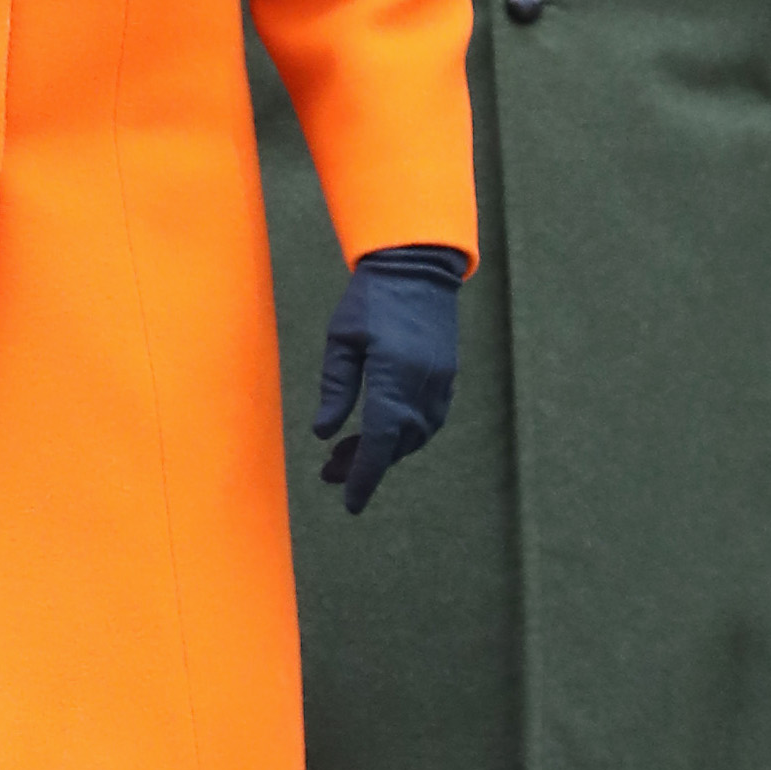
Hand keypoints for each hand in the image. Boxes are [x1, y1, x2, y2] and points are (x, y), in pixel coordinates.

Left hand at [312, 246, 464, 516]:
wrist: (417, 266)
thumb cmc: (371, 298)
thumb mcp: (342, 339)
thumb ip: (336, 387)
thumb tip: (325, 434)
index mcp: (394, 377)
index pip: (378, 442)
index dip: (363, 476)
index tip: (349, 503)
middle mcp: (423, 387)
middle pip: (395, 444)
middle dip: (364, 466)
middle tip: (329, 474)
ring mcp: (440, 384)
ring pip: (413, 437)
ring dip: (383, 451)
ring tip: (347, 455)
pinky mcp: (446, 377)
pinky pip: (427, 421)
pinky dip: (403, 435)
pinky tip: (380, 433)